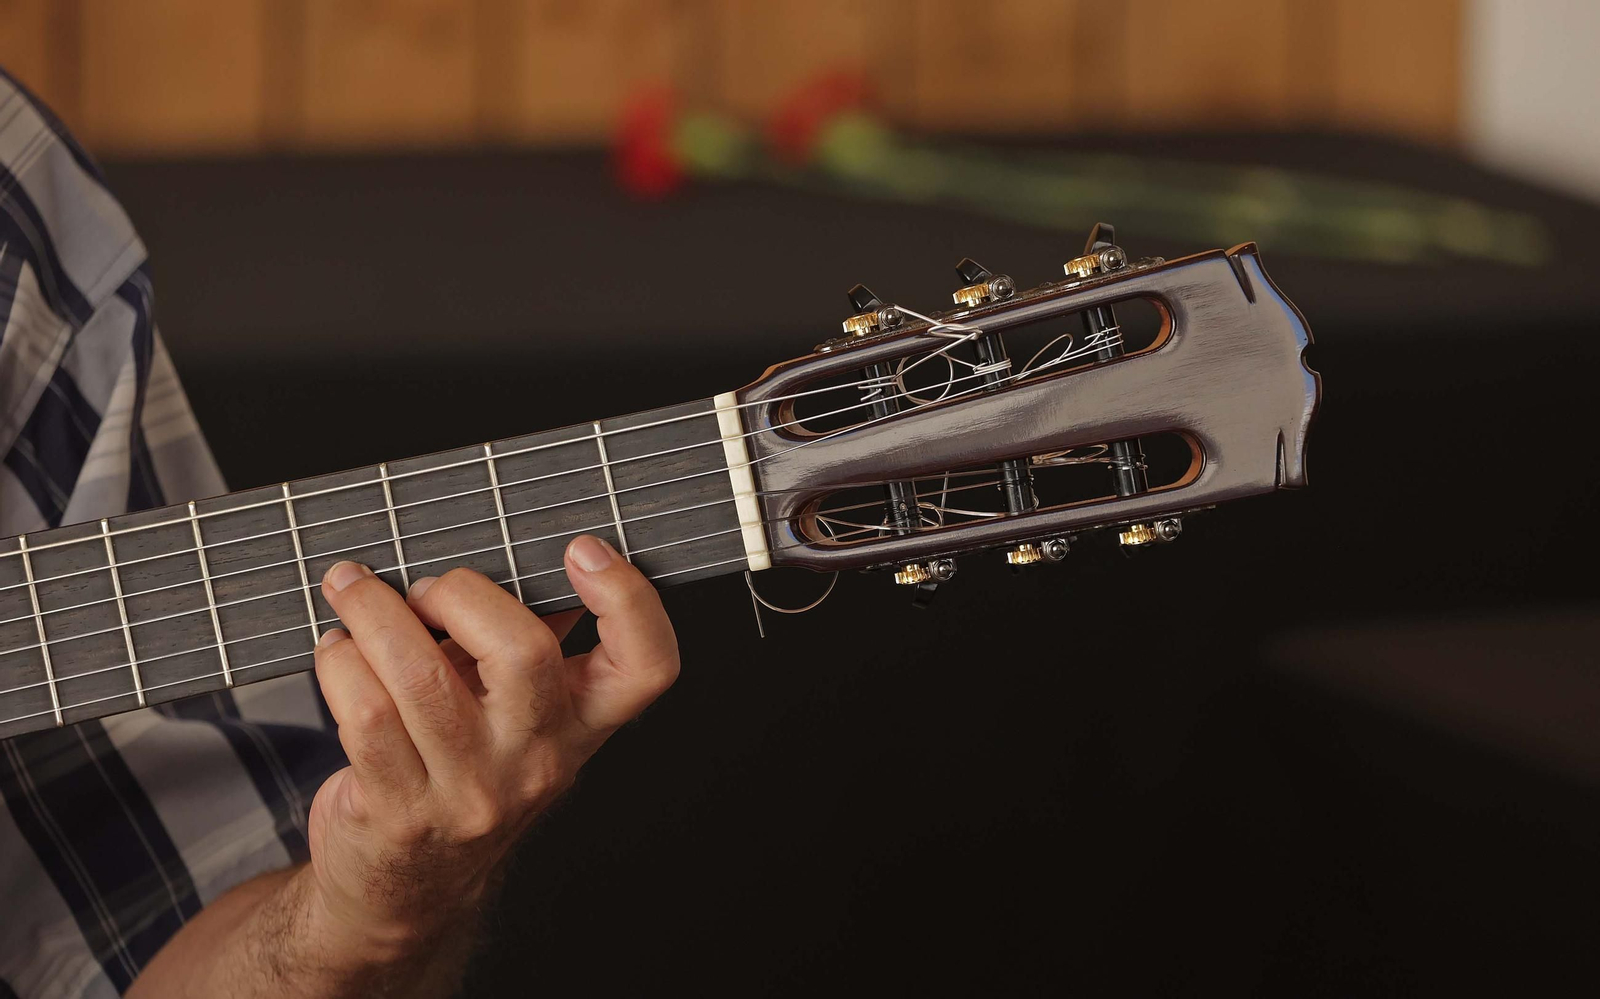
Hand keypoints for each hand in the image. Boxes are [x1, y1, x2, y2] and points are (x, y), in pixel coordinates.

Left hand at [306, 534, 678, 952]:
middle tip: (423, 589)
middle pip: (526, 652)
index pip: (647, 666)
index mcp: (583, 724)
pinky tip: (338, 650)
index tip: (583, 550)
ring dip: (374, 614)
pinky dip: (340, 661)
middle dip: (458, 592)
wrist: (406, 891)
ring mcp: (470, 791)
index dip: (629, 600)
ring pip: (421, 677)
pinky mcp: (399, 809)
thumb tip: (507, 550)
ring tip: (354, 593)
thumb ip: (525, 640)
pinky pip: (365, 713)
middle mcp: (537, 761)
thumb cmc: (463, 774)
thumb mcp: (519, 717)